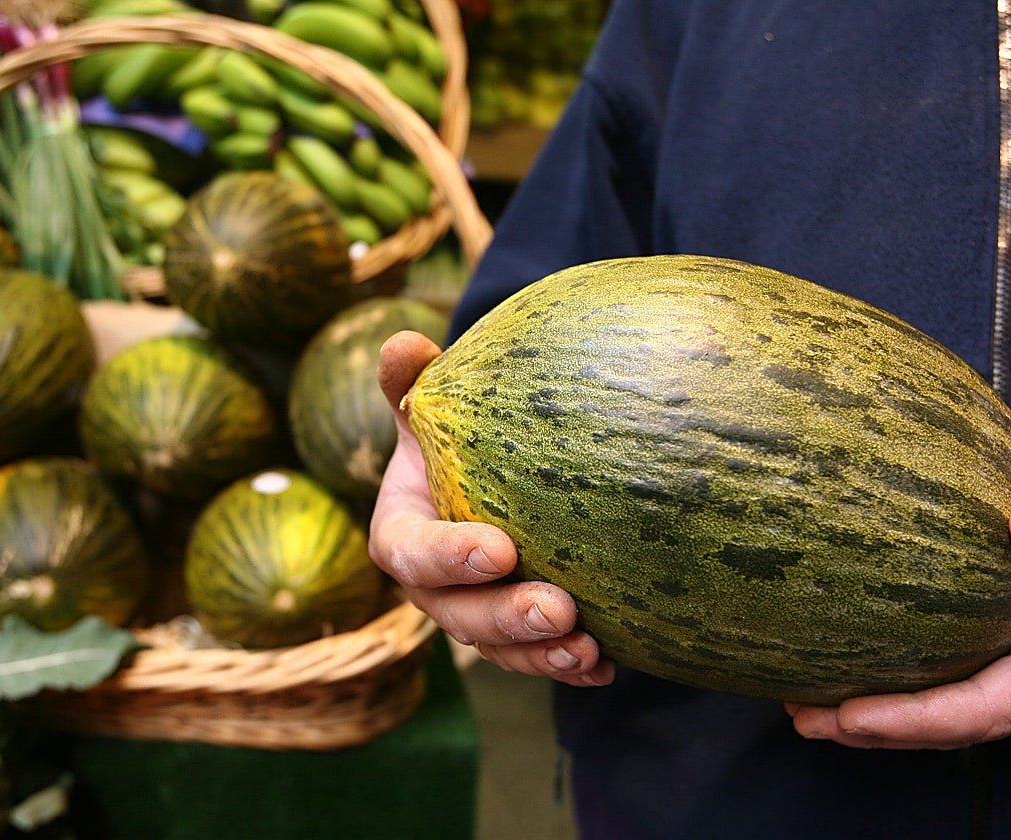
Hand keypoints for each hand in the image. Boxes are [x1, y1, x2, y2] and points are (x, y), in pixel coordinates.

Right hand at [369, 330, 613, 686]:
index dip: (449, 557)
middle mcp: (431, 586)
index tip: (500, 550)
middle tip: (559, 608)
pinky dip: (567, 667)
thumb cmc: (451, 436)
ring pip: (498, 648)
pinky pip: (534, 658)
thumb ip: (412, 382)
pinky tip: (609, 666)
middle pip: (457, 615)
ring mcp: (472, 614)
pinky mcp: (512, 633)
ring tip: (586, 650)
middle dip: (506, 618)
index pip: (411, 551)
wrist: (476, 474)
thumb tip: (403, 342)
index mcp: (401, 532)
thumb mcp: (429, 408)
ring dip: (539, 654)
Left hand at [787, 443, 1010, 747]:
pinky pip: (926, 645)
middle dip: (876, 727)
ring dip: (867, 699)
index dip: (918, 721)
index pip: (987, 709)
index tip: (852, 717)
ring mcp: (999, 638)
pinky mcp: (974, 612)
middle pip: (949, 716)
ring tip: (799, 698)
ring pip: (935, 688)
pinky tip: (821, 642)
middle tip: (806, 719)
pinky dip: (877, 651)